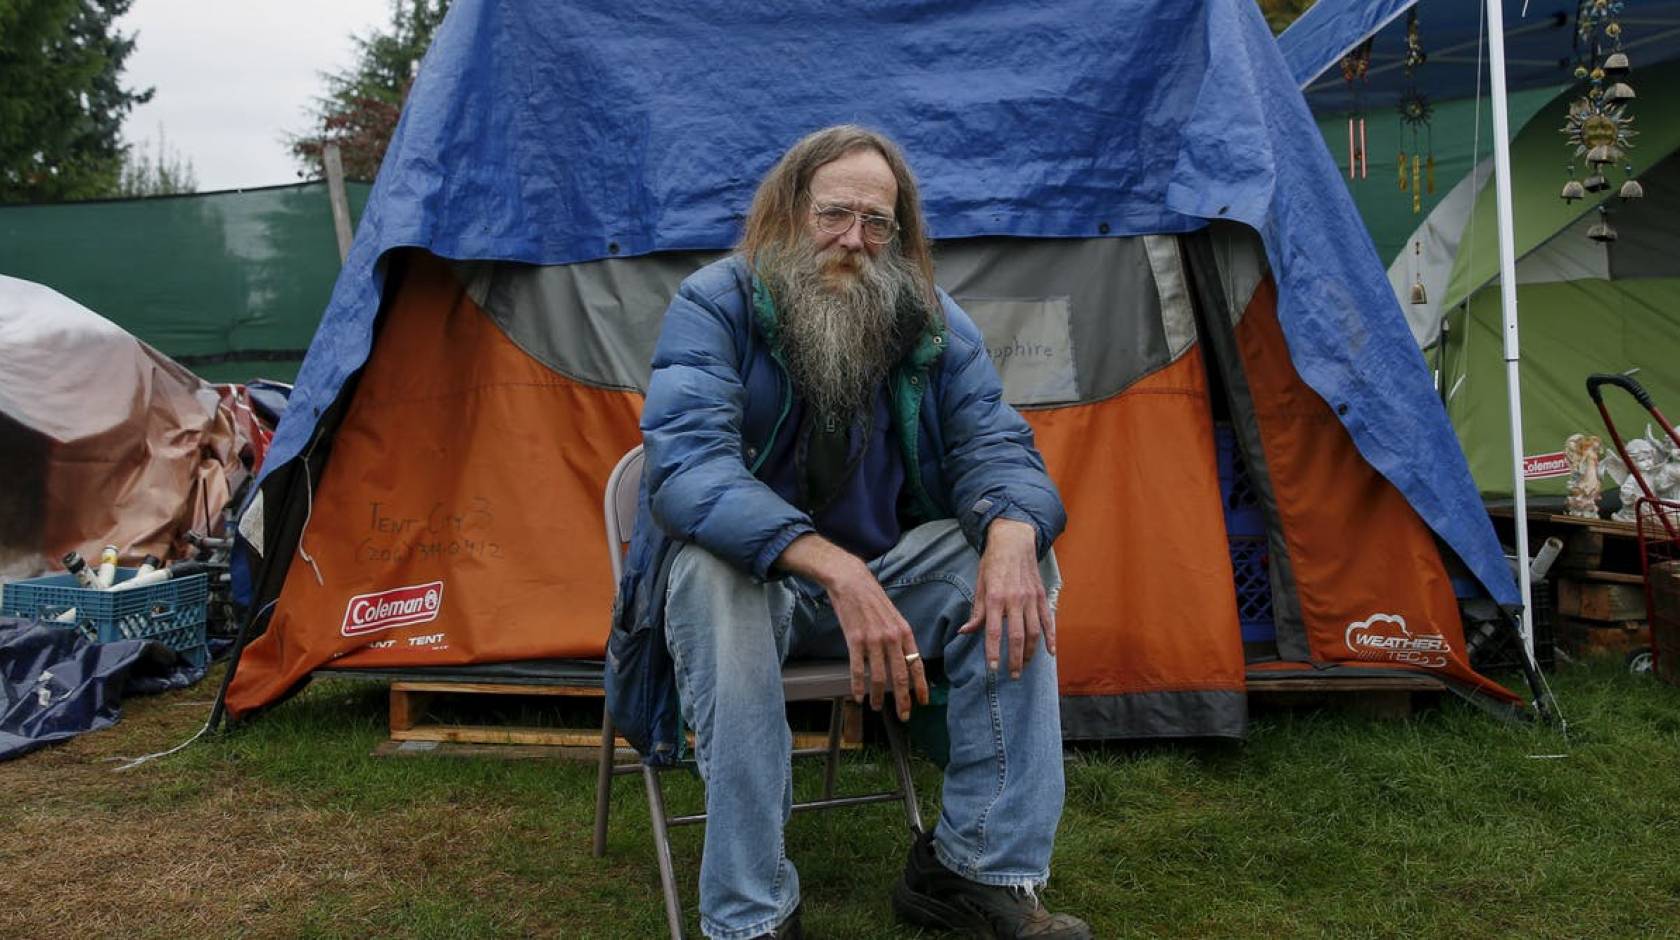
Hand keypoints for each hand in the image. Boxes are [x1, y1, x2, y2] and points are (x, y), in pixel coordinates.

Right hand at [777, 535, 929, 719]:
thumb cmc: (871, 599)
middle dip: (903, 699)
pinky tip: (859, 696)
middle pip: (901, 675)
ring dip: (879, 696)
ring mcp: (873, 639)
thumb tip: (905, 659)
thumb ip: (899, 638)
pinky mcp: (855, 639)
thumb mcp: (893, 616)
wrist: (851, 581)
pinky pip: (858, 669)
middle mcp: (892, 637)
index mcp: (904, 631)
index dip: (921, 686)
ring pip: (880, 676)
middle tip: (904, 715)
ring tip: (878, 707)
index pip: (916, 664)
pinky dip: (859, 686)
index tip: (922, 702)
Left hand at [959, 518, 1052, 678]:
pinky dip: (1050, 637)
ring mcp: (1031, 598)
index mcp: (995, 598)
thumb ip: (976, 612)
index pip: (993, 632)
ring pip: (1034, 632)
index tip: (993, 670)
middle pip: (1017, 636)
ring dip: (1030, 652)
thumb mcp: (980, 584)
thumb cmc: (993, 563)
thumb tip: (965, 632)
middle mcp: (1014, 599)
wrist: (1014, 540)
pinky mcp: (1041, 595)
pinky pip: (1048, 620)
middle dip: (1015, 659)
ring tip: (1024, 666)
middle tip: (1012, 676)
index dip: (993, 653)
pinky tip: (1050, 652)